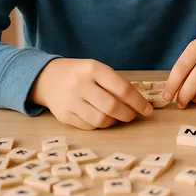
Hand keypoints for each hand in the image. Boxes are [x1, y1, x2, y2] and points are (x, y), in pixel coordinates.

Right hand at [29, 58, 152, 129]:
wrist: (47, 78)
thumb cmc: (80, 74)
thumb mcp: (97, 70)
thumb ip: (115, 83)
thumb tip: (139, 103)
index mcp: (93, 69)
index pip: (122, 89)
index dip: (138, 102)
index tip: (148, 110)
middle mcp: (80, 84)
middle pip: (112, 107)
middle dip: (128, 114)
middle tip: (133, 115)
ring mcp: (70, 101)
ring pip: (100, 120)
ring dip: (114, 121)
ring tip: (117, 116)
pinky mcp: (64, 116)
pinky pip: (89, 126)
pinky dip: (100, 125)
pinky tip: (102, 118)